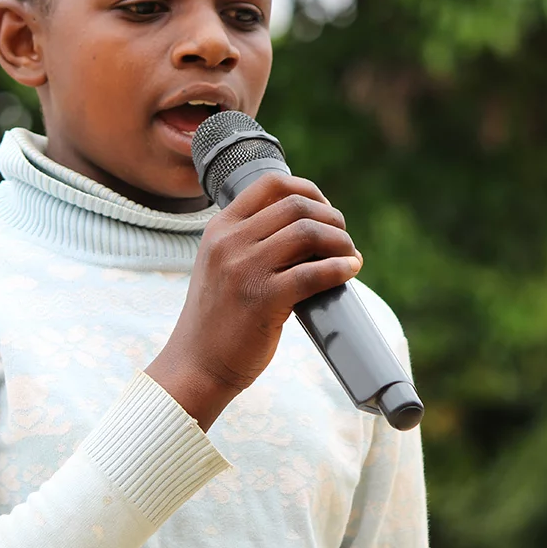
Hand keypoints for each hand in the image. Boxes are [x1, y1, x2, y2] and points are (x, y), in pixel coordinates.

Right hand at [145, 173, 361, 429]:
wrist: (197, 363)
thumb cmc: (217, 318)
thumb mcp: (220, 265)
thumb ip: (248, 241)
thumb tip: (306, 226)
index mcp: (220, 228)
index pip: (271, 184)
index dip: (308, 190)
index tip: (324, 209)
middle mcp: (230, 242)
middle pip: (297, 206)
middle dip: (331, 218)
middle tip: (342, 239)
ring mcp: (244, 269)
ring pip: (308, 232)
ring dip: (340, 241)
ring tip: (349, 256)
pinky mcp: (263, 299)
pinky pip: (313, 273)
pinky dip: (339, 268)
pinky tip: (349, 271)